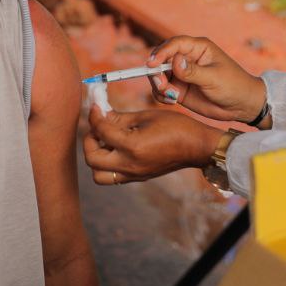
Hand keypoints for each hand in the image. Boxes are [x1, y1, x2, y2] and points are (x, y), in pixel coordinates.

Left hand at [84, 107, 222, 184]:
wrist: (197, 147)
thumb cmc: (176, 127)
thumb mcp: (146, 116)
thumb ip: (120, 118)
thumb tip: (101, 114)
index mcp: (132, 146)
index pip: (101, 131)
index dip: (94, 116)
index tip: (95, 107)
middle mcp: (129, 164)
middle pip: (92, 159)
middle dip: (89, 140)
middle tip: (97, 127)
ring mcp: (133, 174)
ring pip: (98, 175)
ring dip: (96, 157)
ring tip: (105, 141)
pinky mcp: (138, 178)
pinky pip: (113, 177)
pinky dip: (107, 164)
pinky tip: (116, 148)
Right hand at [147, 36, 267, 125]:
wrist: (241, 105)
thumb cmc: (233, 85)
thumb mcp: (214, 78)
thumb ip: (193, 71)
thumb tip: (175, 60)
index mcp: (198, 48)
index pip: (174, 44)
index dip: (161, 52)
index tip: (152, 64)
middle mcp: (187, 59)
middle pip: (161, 59)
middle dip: (156, 72)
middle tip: (161, 85)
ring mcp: (182, 74)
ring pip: (159, 75)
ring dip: (158, 85)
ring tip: (171, 96)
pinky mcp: (180, 89)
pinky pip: (162, 89)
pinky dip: (161, 95)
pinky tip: (172, 100)